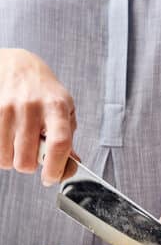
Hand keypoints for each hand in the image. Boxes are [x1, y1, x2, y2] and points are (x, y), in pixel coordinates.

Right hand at [0, 49, 76, 185]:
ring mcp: (9, 108)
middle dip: (30, 166)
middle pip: (26, 159)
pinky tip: (8, 140)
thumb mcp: (64, 110)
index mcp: (56, 107)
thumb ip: (67, 139)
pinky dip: (1, 152)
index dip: (55, 168)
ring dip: (13, 160)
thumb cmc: (45, 93)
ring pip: (6, 159)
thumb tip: (70, 168)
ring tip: (19, 145)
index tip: (51, 178)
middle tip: (32, 155)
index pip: (58, 144)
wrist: (19, 67)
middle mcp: (32, 106)